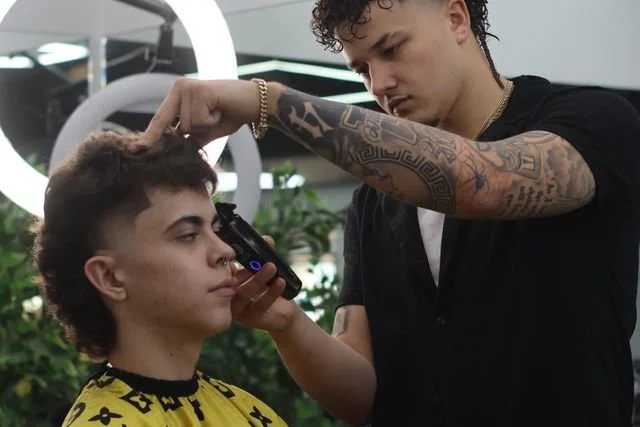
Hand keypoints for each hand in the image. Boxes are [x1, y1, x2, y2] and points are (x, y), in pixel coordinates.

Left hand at [142, 78, 262, 145]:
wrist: (255, 103)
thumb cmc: (231, 114)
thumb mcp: (206, 130)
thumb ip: (189, 138)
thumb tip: (173, 152)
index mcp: (178, 95)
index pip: (161, 119)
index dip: (151, 135)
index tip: (139, 148)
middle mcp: (179, 88)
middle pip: (175, 127)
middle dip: (195, 131)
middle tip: (214, 116)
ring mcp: (188, 87)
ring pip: (187, 125)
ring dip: (206, 125)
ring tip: (218, 112)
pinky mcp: (199, 91)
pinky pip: (198, 120)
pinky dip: (212, 120)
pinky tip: (220, 109)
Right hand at [230, 237, 298, 331]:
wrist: (283, 311)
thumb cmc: (269, 287)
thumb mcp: (266, 267)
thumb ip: (265, 253)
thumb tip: (267, 240)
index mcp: (227, 279)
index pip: (222, 268)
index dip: (228, 258)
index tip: (239, 249)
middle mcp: (226, 294)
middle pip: (230, 280)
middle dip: (245, 268)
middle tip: (259, 258)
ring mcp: (236, 308)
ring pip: (243, 293)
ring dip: (258, 279)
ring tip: (272, 267)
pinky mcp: (249, 319)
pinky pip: (259, 305)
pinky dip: (271, 292)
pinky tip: (281, 282)